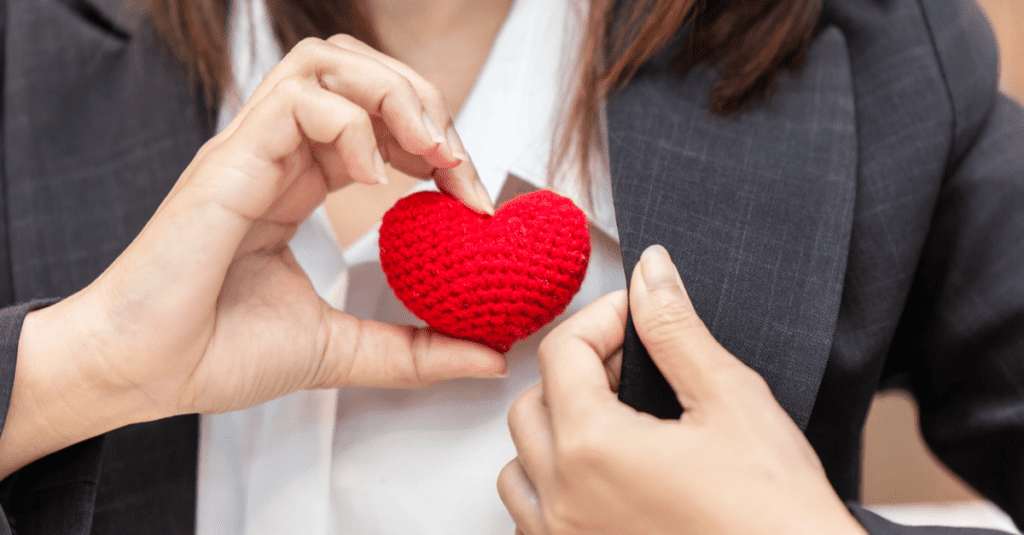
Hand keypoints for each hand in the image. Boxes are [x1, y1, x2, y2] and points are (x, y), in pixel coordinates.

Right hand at [1, 35, 503, 477]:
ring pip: (326, 61)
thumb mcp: (341, 350)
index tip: (473, 199)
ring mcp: (250, 150)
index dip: (436, 143)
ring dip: (395, 95)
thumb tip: (490, 359)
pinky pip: (297, 100)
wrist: (140, 376)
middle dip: (425, 104)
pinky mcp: (228, 162)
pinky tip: (371, 177)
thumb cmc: (215, 354)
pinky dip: (350, 124)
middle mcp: (274, 154)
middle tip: (458, 165)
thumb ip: (414, 350)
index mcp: (295, 181)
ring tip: (429, 153)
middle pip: (358, 71)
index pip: (376, 121)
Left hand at [498, 245, 866, 534]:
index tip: (637, 316)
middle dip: (578, 371)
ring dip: (556, 430)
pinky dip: (552, 485)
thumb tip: (651, 274)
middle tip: (635, 365)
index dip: (602, 318)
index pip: (561, 352)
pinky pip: (532, 515)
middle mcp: (564, 499)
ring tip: (617, 422)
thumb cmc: (773, 511)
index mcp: (592, 449)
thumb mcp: (729, 399)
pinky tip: (604, 475)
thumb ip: (675, 330)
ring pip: (521, 463)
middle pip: (532, 402)